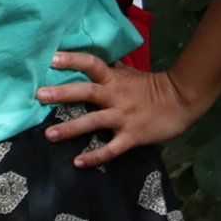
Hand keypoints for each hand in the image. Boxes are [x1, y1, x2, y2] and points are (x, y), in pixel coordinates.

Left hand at [35, 50, 201, 167]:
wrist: (181, 101)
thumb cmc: (152, 86)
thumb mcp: (129, 72)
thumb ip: (110, 68)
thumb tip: (91, 60)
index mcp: (113, 78)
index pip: (90, 63)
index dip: (71, 59)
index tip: (50, 58)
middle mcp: (115, 95)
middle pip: (85, 91)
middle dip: (62, 93)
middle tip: (39, 95)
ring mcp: (123, 116)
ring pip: (93, 121)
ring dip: (70, 128)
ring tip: (49, 134)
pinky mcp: (132, 136)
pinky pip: (111, 149)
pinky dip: (95, 156)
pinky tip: (78, 162)